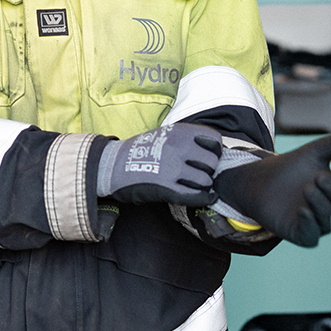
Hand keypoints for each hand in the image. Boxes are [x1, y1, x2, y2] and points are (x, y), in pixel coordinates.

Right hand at [98, 123, 223, 206]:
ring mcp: (172, 167)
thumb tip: (212, 150)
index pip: (214, 140)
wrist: (114, 165)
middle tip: (202, 174)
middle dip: (210, 171)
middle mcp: (178, 147)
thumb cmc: (141, 151)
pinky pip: (194, 195)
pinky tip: (206, 198)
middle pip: (212, 163)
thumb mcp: (165, 134)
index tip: (210, 157)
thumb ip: (187, 139)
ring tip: (197, 186)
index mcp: (180, 132)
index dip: (216, 151)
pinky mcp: (165, 187)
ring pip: (205, 180)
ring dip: (204, 186)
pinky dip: (204, 199)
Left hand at [213, 131, 330, 247]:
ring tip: (307, 188)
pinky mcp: (301, 235)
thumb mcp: (312, 152)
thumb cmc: (290, 168)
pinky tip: (303, 211)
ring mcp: (318, 223)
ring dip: (322, 205)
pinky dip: (310, 224)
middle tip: (318, 177)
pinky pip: (312, 236)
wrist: (260, 182)